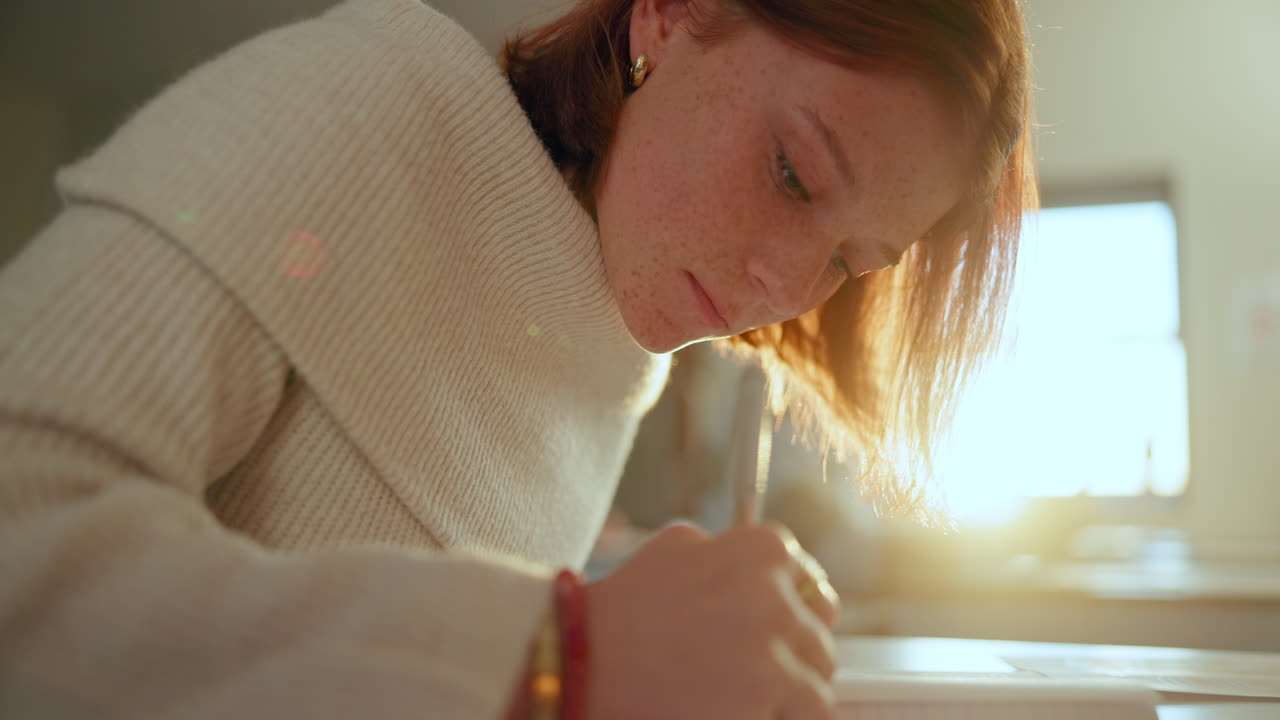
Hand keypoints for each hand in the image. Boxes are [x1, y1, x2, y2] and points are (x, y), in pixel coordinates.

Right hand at [585, 522, 840, 719]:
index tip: (764, 633)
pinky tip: (739, 714)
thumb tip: (765, 562)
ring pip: (818, 682)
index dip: (786, 612)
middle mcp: (777, 594)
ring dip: (786, 698)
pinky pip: (811, 715)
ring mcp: (776, 649)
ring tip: (733, 699)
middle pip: (818, 636)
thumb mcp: (670, 550)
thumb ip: (724, 549)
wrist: (576, 667)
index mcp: (761, 550)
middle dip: (790, 658)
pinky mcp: (770, 697)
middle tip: (746, 674)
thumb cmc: (618, 613)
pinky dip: (780, 718)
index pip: (811, 582)